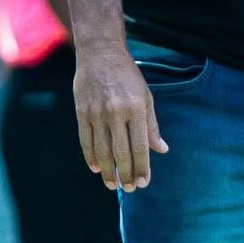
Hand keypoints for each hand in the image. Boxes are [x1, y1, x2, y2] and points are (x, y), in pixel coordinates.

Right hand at [72, 42, 167, 192]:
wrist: (100, 53)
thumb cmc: (128, 76)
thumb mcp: (146, 97)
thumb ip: (152, 126)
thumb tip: (162, 150)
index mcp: (136, 109)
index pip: (140, 146)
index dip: (142, 167)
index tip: (144, 182)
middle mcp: (116, 112)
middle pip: (121, 152)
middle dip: (126, 173)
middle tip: (129, 189)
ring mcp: (96, 113)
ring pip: (102, 150)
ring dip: (108, 171)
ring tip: (113, 184)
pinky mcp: (81, 112)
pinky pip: (86, 140)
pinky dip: (91, 156)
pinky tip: (96, 168)